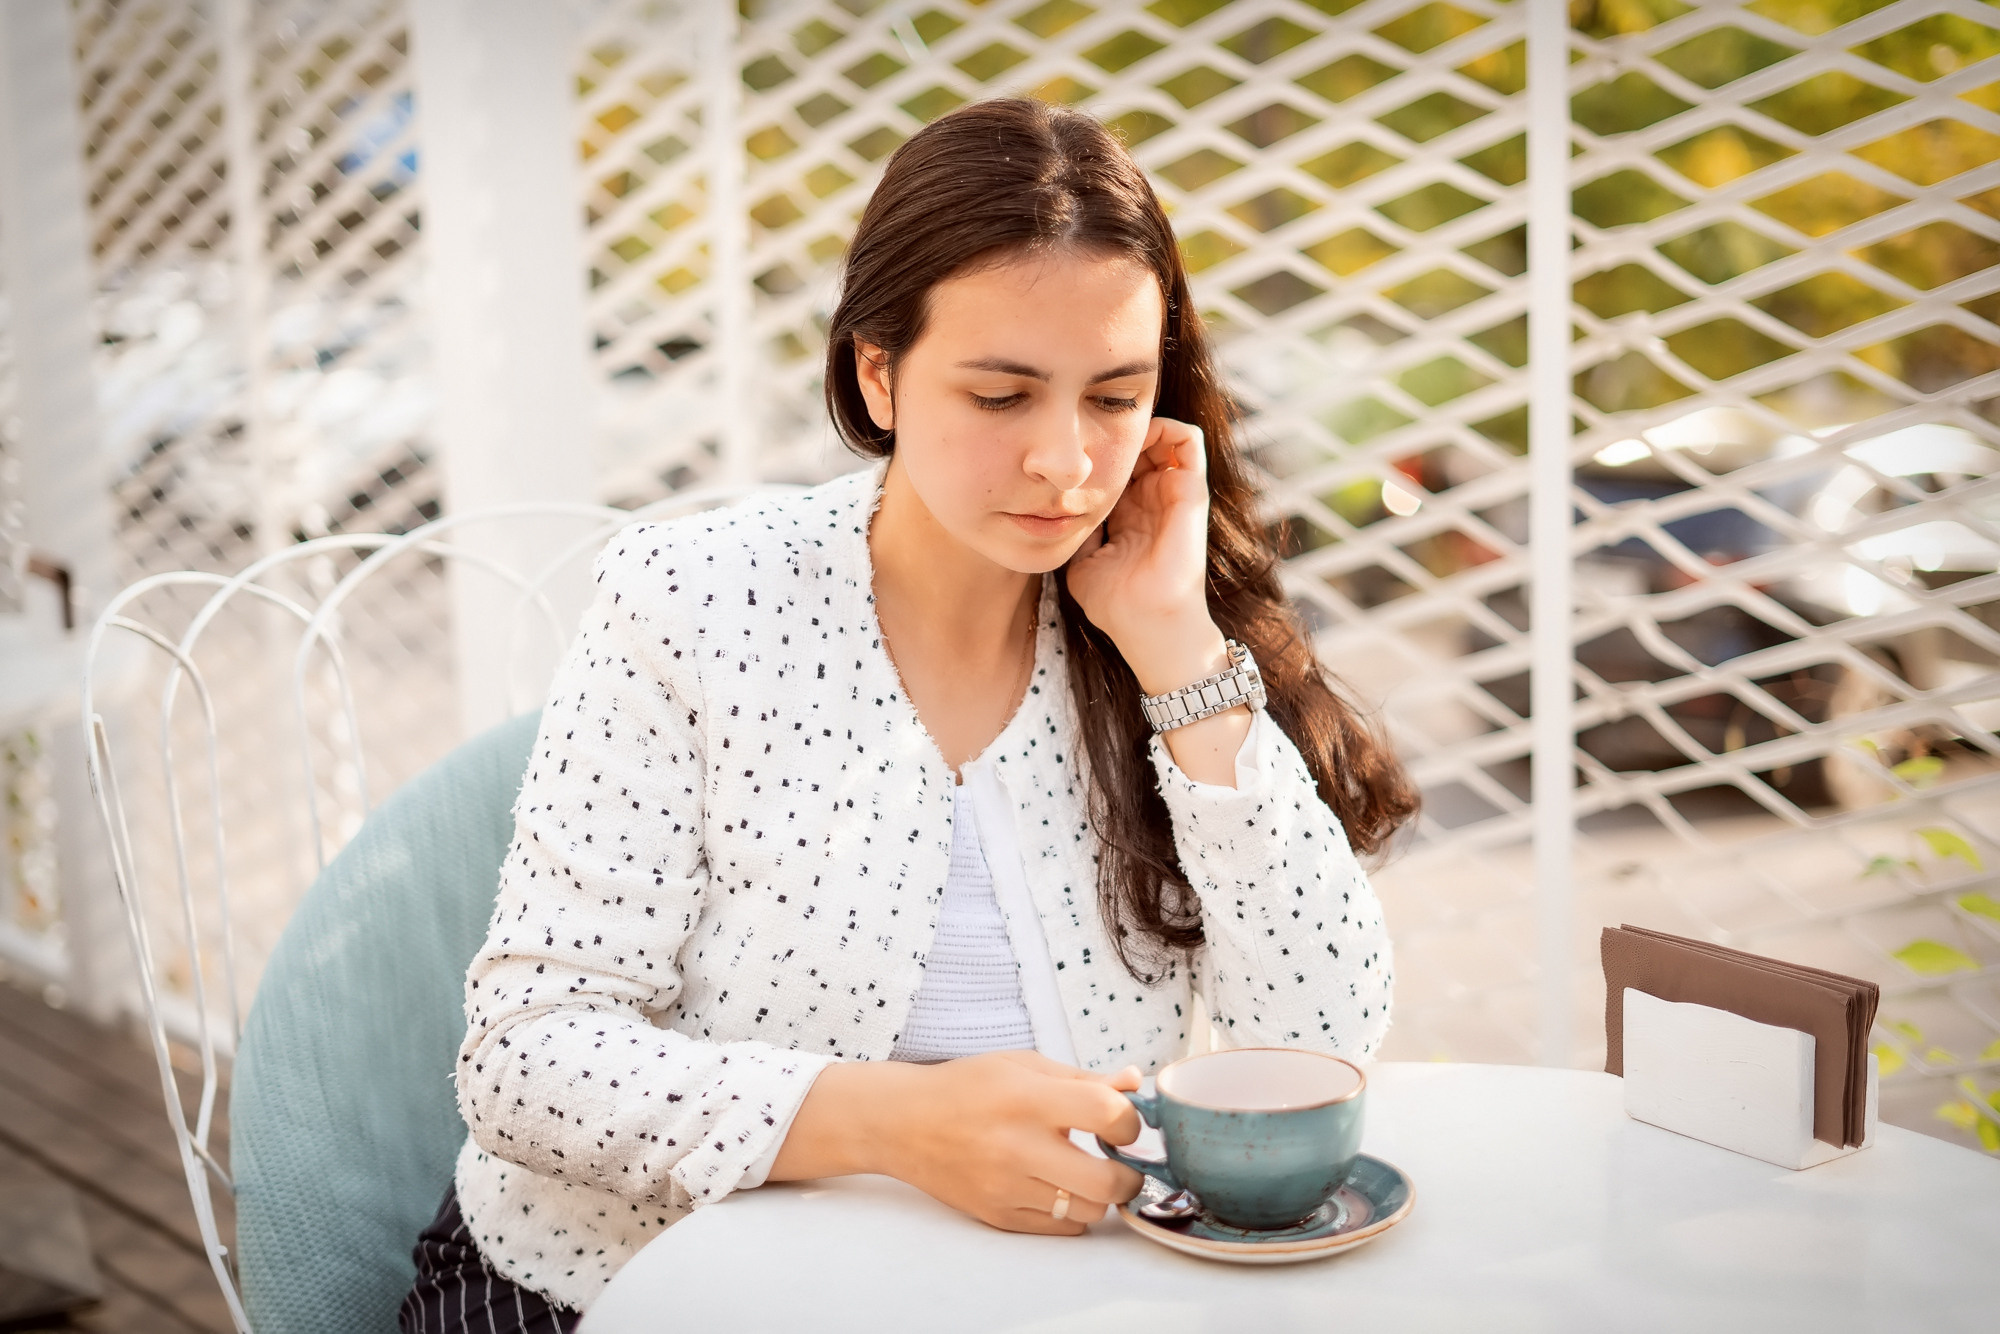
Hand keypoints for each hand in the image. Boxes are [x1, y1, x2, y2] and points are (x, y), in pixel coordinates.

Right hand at [772, 1050, 1144, 1234]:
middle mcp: (1018, 1148)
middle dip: (1128, 1174)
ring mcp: (1007, 1187)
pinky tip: (1059, 1186)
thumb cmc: (966, 1087)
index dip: (1130, 1121)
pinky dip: (1071, 1211)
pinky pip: (1060, 1228)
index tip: (1122, 1122)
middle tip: (1120, 1160)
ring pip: (1088, 1211)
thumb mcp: (1023, 1065)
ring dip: (1100, 1194)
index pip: (1107, 1115)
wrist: (902, 1123)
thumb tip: (1133, 1083)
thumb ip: (1082, 1078)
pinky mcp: (999, 1215)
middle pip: (1106, 1182)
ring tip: (1086, 1171)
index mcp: (1027, 1099)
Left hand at [1064, 416, 1226, 695]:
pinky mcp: (1191, 491)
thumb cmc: (1115, 604)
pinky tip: (1133, 434)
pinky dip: (1164, 425)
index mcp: (1129, 513)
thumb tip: (1050, 508)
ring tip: (1110, 429)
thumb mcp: (1082, 560)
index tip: (1068, 448)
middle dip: (1112, 432)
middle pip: (1136, 446)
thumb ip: (1074, 532)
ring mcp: (1173, 493)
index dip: (1094, 451)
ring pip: (1162, 436)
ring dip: (1137, 425)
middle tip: (1086, 431)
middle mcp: (1153, 499)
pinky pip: (1187, 439)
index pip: (1115, 466)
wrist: (1148, 625)